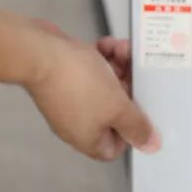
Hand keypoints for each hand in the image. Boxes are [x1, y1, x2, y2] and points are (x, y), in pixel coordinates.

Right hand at [24, 24, 160, 161]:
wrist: (39, 51)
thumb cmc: (79, 83)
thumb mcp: (116, 106)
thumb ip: (135, 125)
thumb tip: (151, 147)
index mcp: (89, 138)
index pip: (116, 146)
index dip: (132, 129)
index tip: (143, 106)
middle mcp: (77, 122)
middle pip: (112, 111)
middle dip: (127, 87)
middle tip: (136, 69)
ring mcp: (68, 97)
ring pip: (102, 86)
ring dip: (116, 66)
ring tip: (121, 49)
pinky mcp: (63, 74)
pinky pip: (88, 70)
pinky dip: (99, 58)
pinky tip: (104, 44)